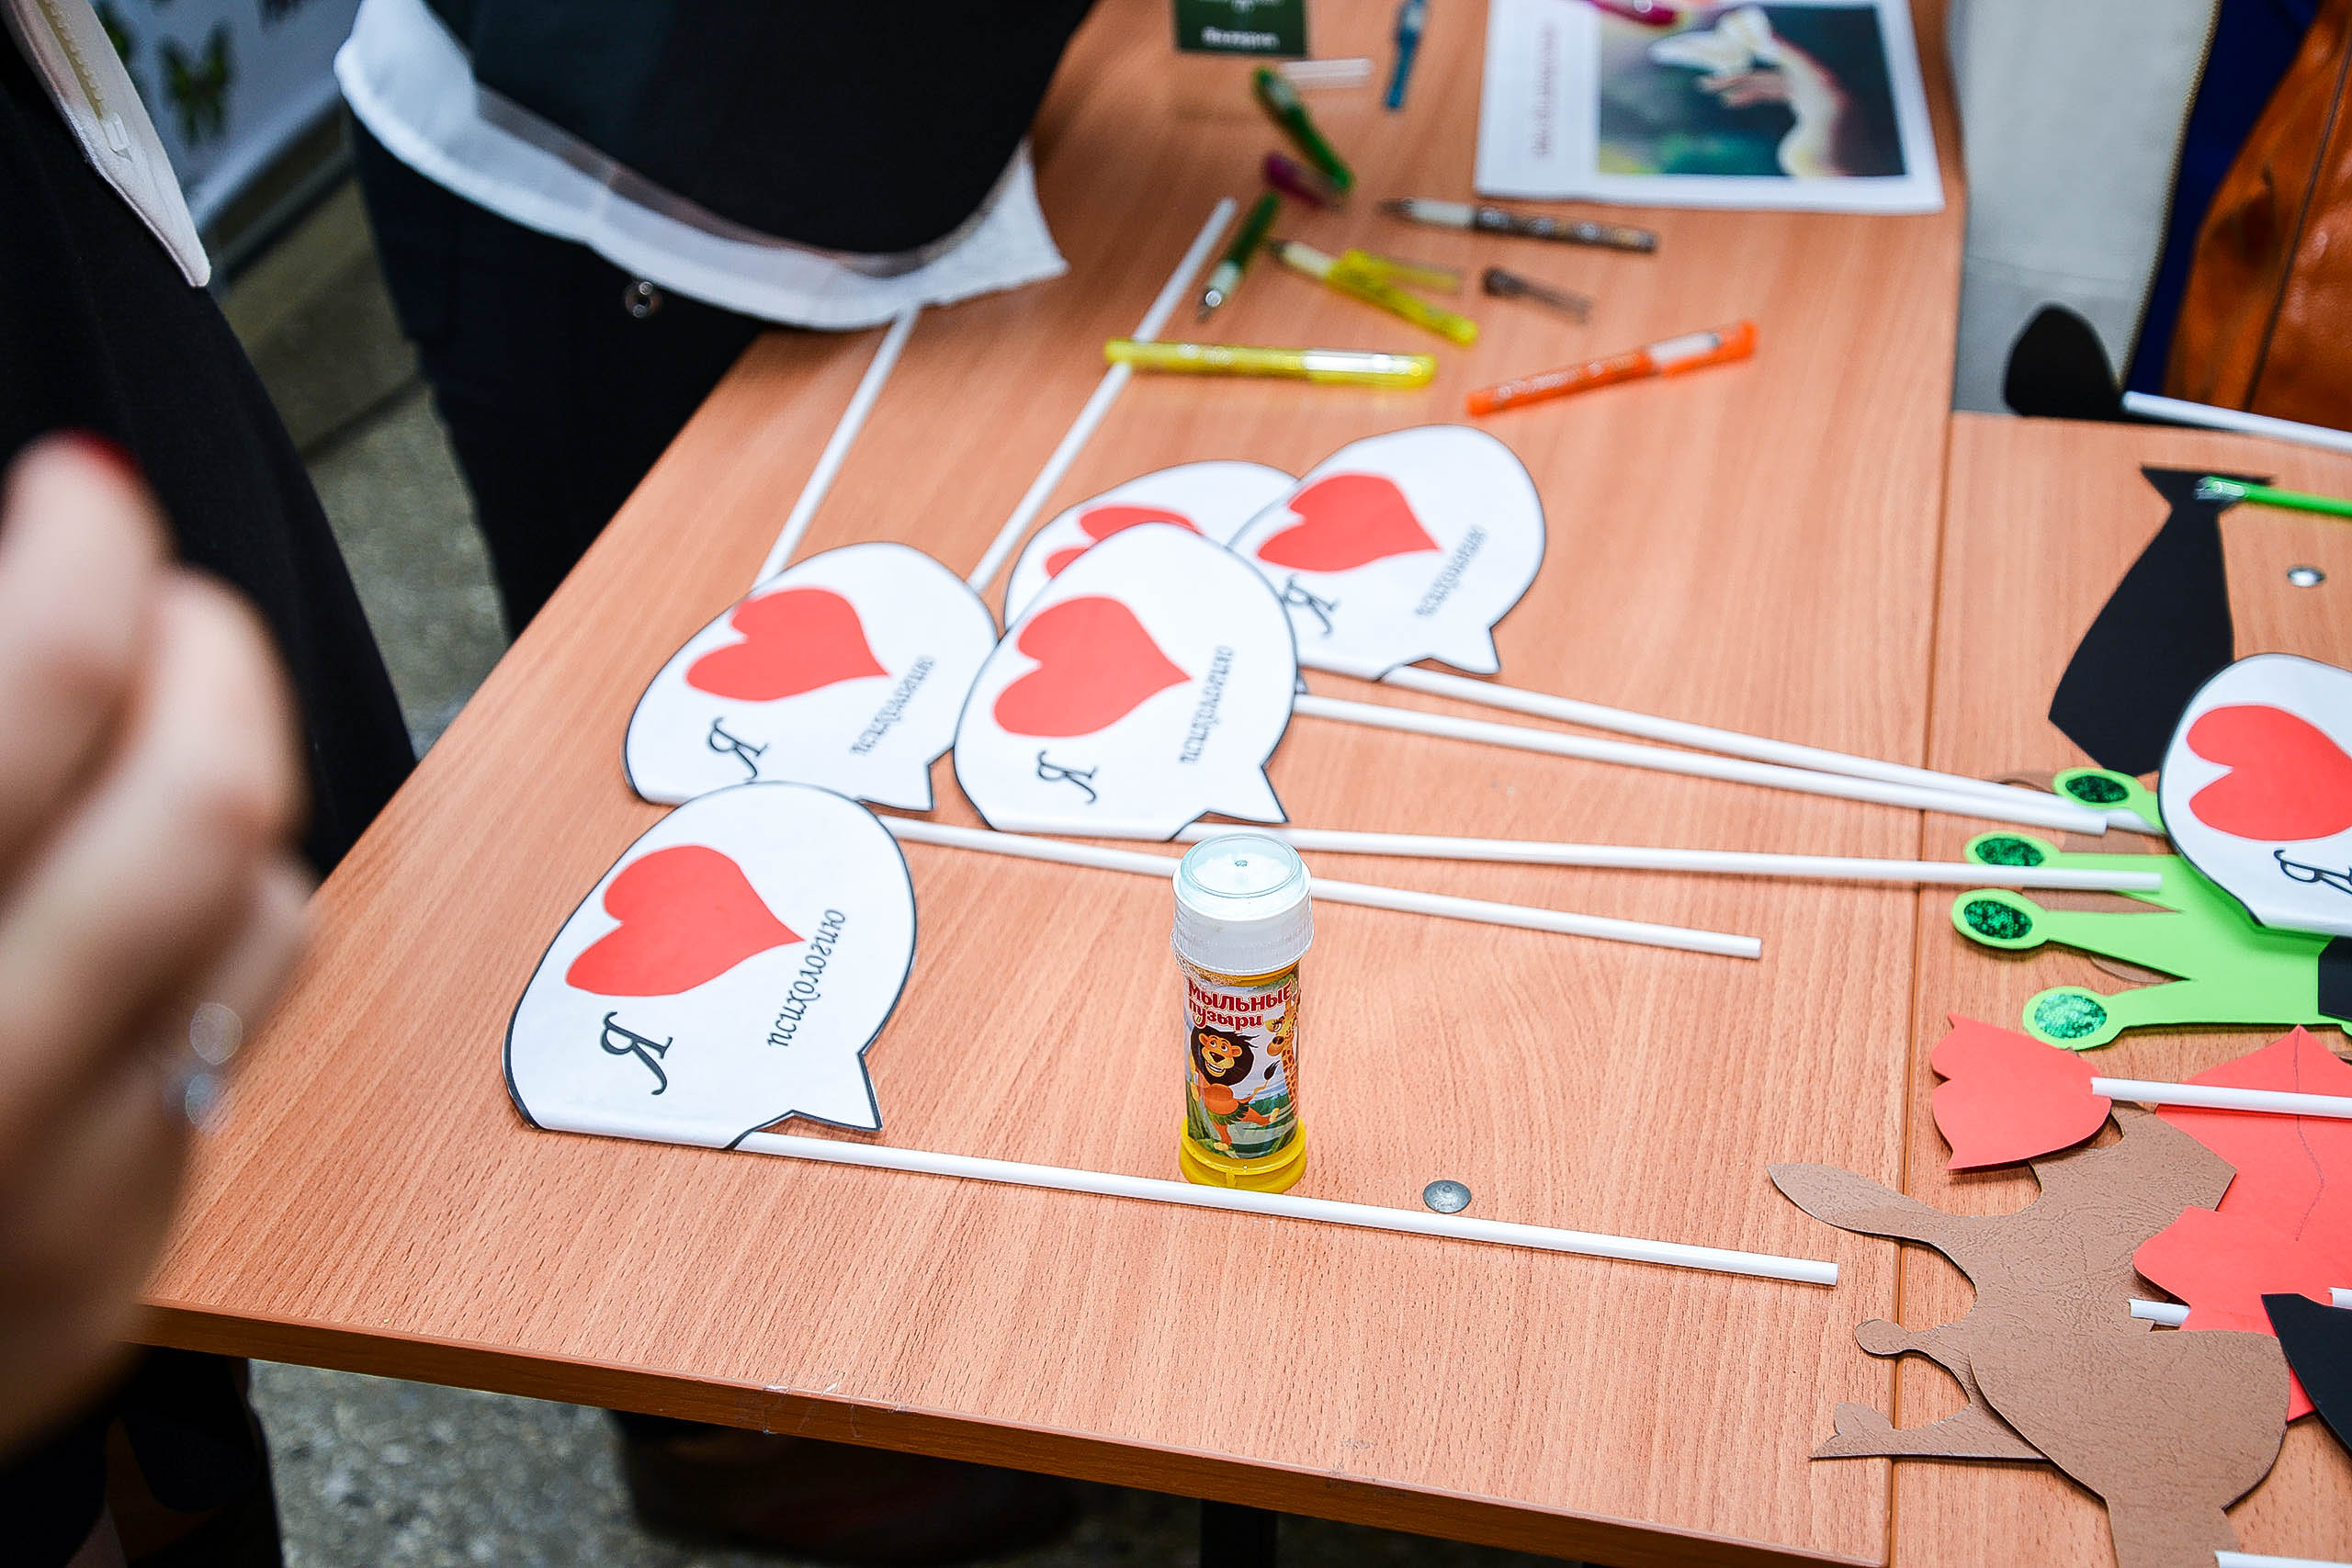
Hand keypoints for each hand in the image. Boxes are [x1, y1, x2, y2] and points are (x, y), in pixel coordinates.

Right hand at [0, 436, 310, 1457]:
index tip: (84, 491)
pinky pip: (228, 1047)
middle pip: (208, 803)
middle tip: (156, 594)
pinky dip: (202, 937)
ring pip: (257, 916)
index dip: (83, 558)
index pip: (43, 698)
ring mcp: (50, 1212)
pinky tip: (124, 898)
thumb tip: (28, 605)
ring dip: (226, 786)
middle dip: (207, 654)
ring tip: (155, 726)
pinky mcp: (102, 1281)